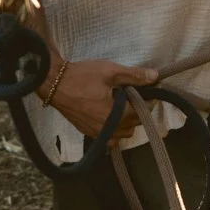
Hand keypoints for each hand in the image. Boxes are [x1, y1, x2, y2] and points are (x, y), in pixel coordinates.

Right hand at [45, 57, 159, 140]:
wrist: (53, 83)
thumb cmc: (82, 76)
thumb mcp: (110, 71)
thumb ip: (134, 76)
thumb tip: (155, 77)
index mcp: (115, 114)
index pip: (141, 113)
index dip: (149, 101)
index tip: (151, 91)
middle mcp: (108, 129)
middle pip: (133, 125)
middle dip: (138, 111)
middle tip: (135, 94)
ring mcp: (97, 133)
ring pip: (122, 134)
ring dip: (127, 122)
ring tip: (123, 105)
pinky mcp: (88, 133)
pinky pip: (109, 138)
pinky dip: (114, 129)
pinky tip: (111, 115)